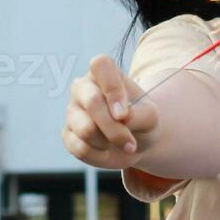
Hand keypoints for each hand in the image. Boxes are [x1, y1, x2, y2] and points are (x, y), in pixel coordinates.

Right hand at [62, 54, 159, 170]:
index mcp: (104, 73)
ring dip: (110, 142)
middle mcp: (83, 88)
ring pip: (86, 129)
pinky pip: (80, 148)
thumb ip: (140, 114)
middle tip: (130, 141)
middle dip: (114, 127)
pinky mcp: (67, 134)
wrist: (135, 143)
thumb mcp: (151, 116)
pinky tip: (107, 151)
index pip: (99, 64)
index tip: (124, 113)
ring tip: (122, 144)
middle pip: (92, 101)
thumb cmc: (142, 120)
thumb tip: (121, 119)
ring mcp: (72, 111)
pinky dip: (100, 155)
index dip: (112, 88)